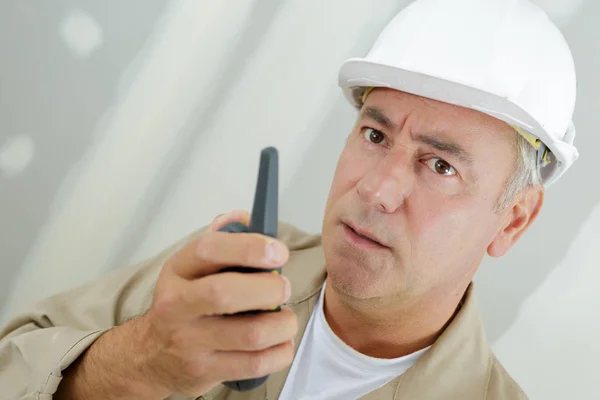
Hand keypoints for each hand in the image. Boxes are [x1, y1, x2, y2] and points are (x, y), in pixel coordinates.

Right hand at [138, 210, 296, 396]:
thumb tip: (244, 217)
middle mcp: (177, 306)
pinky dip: (280, 351)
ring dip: (282, 323)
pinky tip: (278, 341)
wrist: (151, 356)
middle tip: (281, 287)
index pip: (209, 250)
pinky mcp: (205, 371)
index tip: (277, 252)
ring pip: (250, 333)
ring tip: (283, 317)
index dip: (249, 247)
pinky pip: (256, 364)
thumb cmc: (183, 304)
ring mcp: (190, 342)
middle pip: (227, 294)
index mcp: (177, 271)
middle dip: (269, 288)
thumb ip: (222, 237)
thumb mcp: (192, 266)